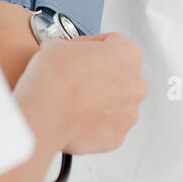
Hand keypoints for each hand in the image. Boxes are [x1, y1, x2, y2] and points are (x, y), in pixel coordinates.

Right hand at [15, 29, 146, 154]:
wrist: (46, 112)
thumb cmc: (55, 77)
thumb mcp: (57, 44)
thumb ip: (70, 48)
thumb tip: (62, 53)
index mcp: (128, 55)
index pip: (113, 43)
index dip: (91, 46)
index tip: (78, 52)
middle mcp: (136, 85)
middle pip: (119, 76)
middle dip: (99, 76)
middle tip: (75, 77)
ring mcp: (129, 114)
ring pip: (115, 104)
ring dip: (98, 101)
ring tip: (73, 100)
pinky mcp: (117, 138)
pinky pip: (106, 127)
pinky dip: (93, 123)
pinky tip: (74, 117)